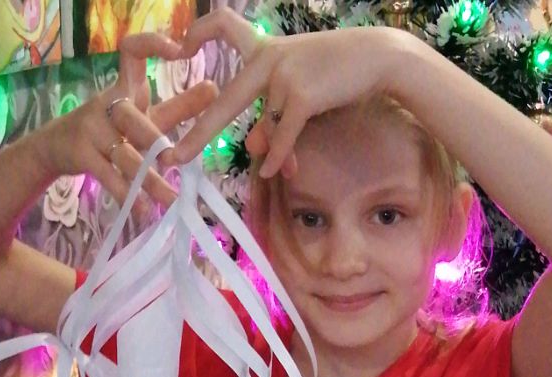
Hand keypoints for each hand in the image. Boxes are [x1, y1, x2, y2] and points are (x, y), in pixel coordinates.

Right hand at [37, 32, 217, 209]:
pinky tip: (143, 211)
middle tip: (173, 158)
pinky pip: (108, 176)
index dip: (152, 45)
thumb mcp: (144, 115)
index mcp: (125, 88)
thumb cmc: (111, 129)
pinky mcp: (82, 155)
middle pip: (131, 116)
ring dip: (148, 179)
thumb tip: (215, 89)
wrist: (55, 147)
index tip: (179, 51)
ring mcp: (92, 130)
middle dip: (151, 138)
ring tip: (171, 200)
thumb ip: (178, 108)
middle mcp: (108, 104)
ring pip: (124, 154)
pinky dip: (127, 196)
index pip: (132, 52)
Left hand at [169, 10, 413, 178]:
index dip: (198, 34)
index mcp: (266, 49)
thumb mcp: (300, 88)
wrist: (376, 57)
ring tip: (282, 169)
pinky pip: (283, 137)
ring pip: (268, 128)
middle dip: (200, 132)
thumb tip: (255, 149)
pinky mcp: (302, 96)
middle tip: (174, 156)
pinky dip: (279, 158)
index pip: (223, 26)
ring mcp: (285, 77)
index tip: (180, 47)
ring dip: (276, 152)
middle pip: (227, 100)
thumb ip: (273, 116)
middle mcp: (270, 60)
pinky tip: (276, 174)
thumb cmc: (337, 72)